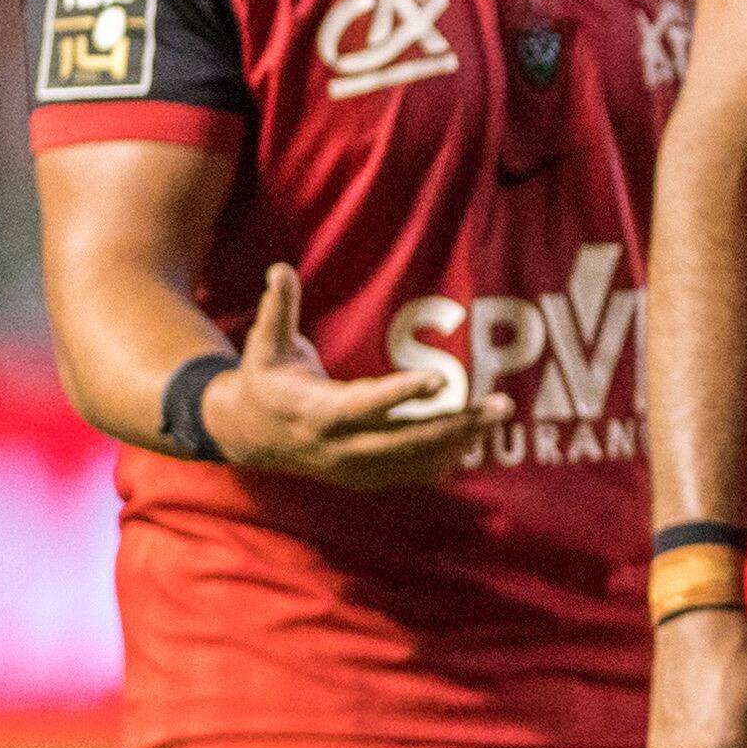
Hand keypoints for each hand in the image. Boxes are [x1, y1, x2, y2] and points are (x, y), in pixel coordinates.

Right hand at [201, 263, 498, 490]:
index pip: (365, 405)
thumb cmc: (263, 378)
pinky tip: (475, 437)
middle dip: (455, 425)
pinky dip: (444, 457)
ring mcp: (353, 468)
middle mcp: (338, 446)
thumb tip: (279, 269)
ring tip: (497, 416)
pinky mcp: (363, 478)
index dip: (402, 393)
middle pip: (405, 440)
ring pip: (415, 460)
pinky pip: (411, 472)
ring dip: (460, 440)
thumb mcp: (265, 343)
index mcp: (315, 412)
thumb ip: (278, 309)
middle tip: (499, 407)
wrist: (247, 434)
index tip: (441, 380)